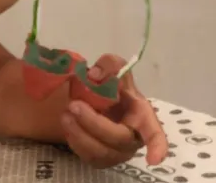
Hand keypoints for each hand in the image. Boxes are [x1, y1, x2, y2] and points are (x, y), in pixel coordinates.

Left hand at [61, 54, 167, 168]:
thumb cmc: (109, 82)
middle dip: (95, 123)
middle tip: (73, 105)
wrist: (90, 94)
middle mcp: (132, 136)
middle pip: (118, 139)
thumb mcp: (112, 66)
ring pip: (102, 152)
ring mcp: (117, 150)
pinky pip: (88, 157)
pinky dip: (75, 141)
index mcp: (141, 114)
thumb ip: (108, 64)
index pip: (155, 133)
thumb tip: (95, 75)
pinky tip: (68, 123)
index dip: (157, 147)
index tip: (153, 159)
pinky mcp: (100, 157)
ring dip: (81, 134)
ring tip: (65, 114)